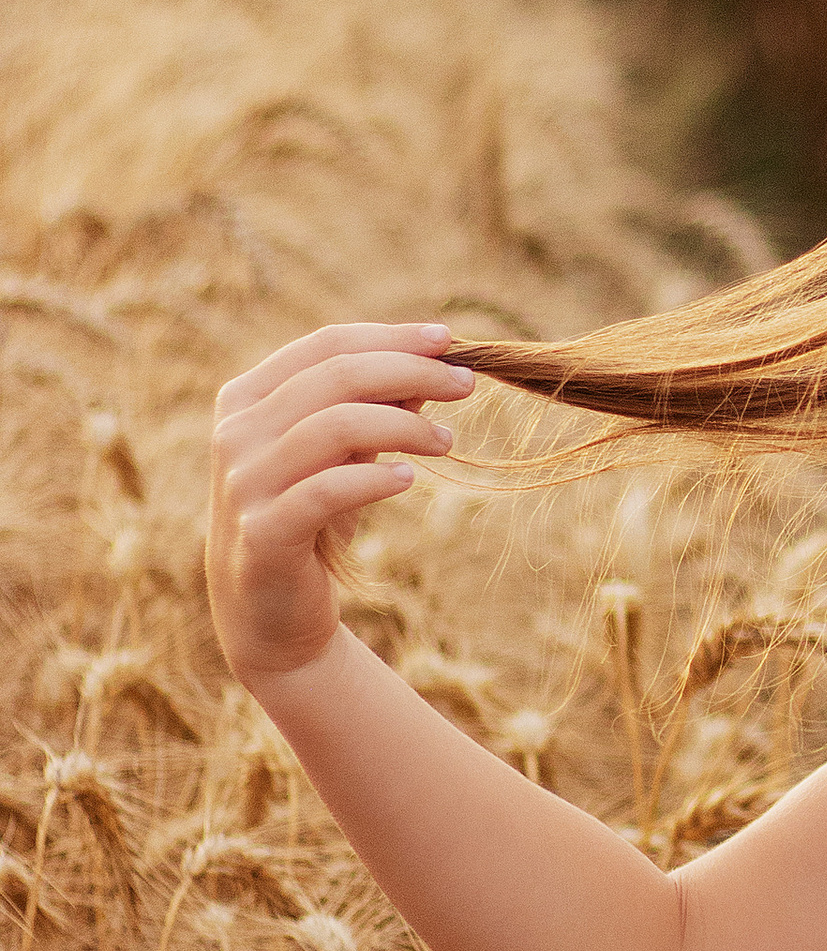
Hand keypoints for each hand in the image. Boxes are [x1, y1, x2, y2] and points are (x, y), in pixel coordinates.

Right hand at [208, 323, 478, 688]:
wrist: (270, 613)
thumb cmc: (311, 520)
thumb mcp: (345, 456)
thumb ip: (377, 408)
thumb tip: (434, 364)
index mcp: (247, 398)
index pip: (326, 345)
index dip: (391, 337)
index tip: (449, 340)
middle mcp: (235, 432)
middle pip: (335, 376)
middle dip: (411, 371)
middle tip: (467, 384)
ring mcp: (244, 482)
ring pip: (333, 425)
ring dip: (404, 426)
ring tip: (447, 442)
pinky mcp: (261, 532)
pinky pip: (326, 491)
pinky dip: (373, 478)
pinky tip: (408, 479)